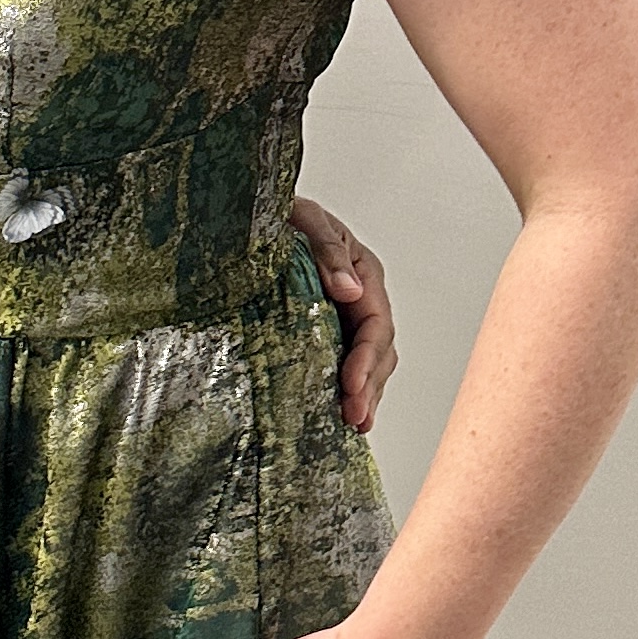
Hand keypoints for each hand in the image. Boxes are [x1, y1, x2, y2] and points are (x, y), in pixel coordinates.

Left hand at [290, 197, 396, 433]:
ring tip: (355, 424)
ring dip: (365, 394)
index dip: (367, 359)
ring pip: (369, 362)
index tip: (352, 386)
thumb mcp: (306, 219)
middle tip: (354, 418)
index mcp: (363, 273)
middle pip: (379, 350)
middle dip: (369, 387)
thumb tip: (350, 289)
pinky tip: (340, 411)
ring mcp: (346, 315)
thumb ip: (328, 250)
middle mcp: (361, 298)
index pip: (376, 324)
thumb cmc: (283, 213)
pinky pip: (346, 360)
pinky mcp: (327, 327)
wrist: (258, 216)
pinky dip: (349, 387)